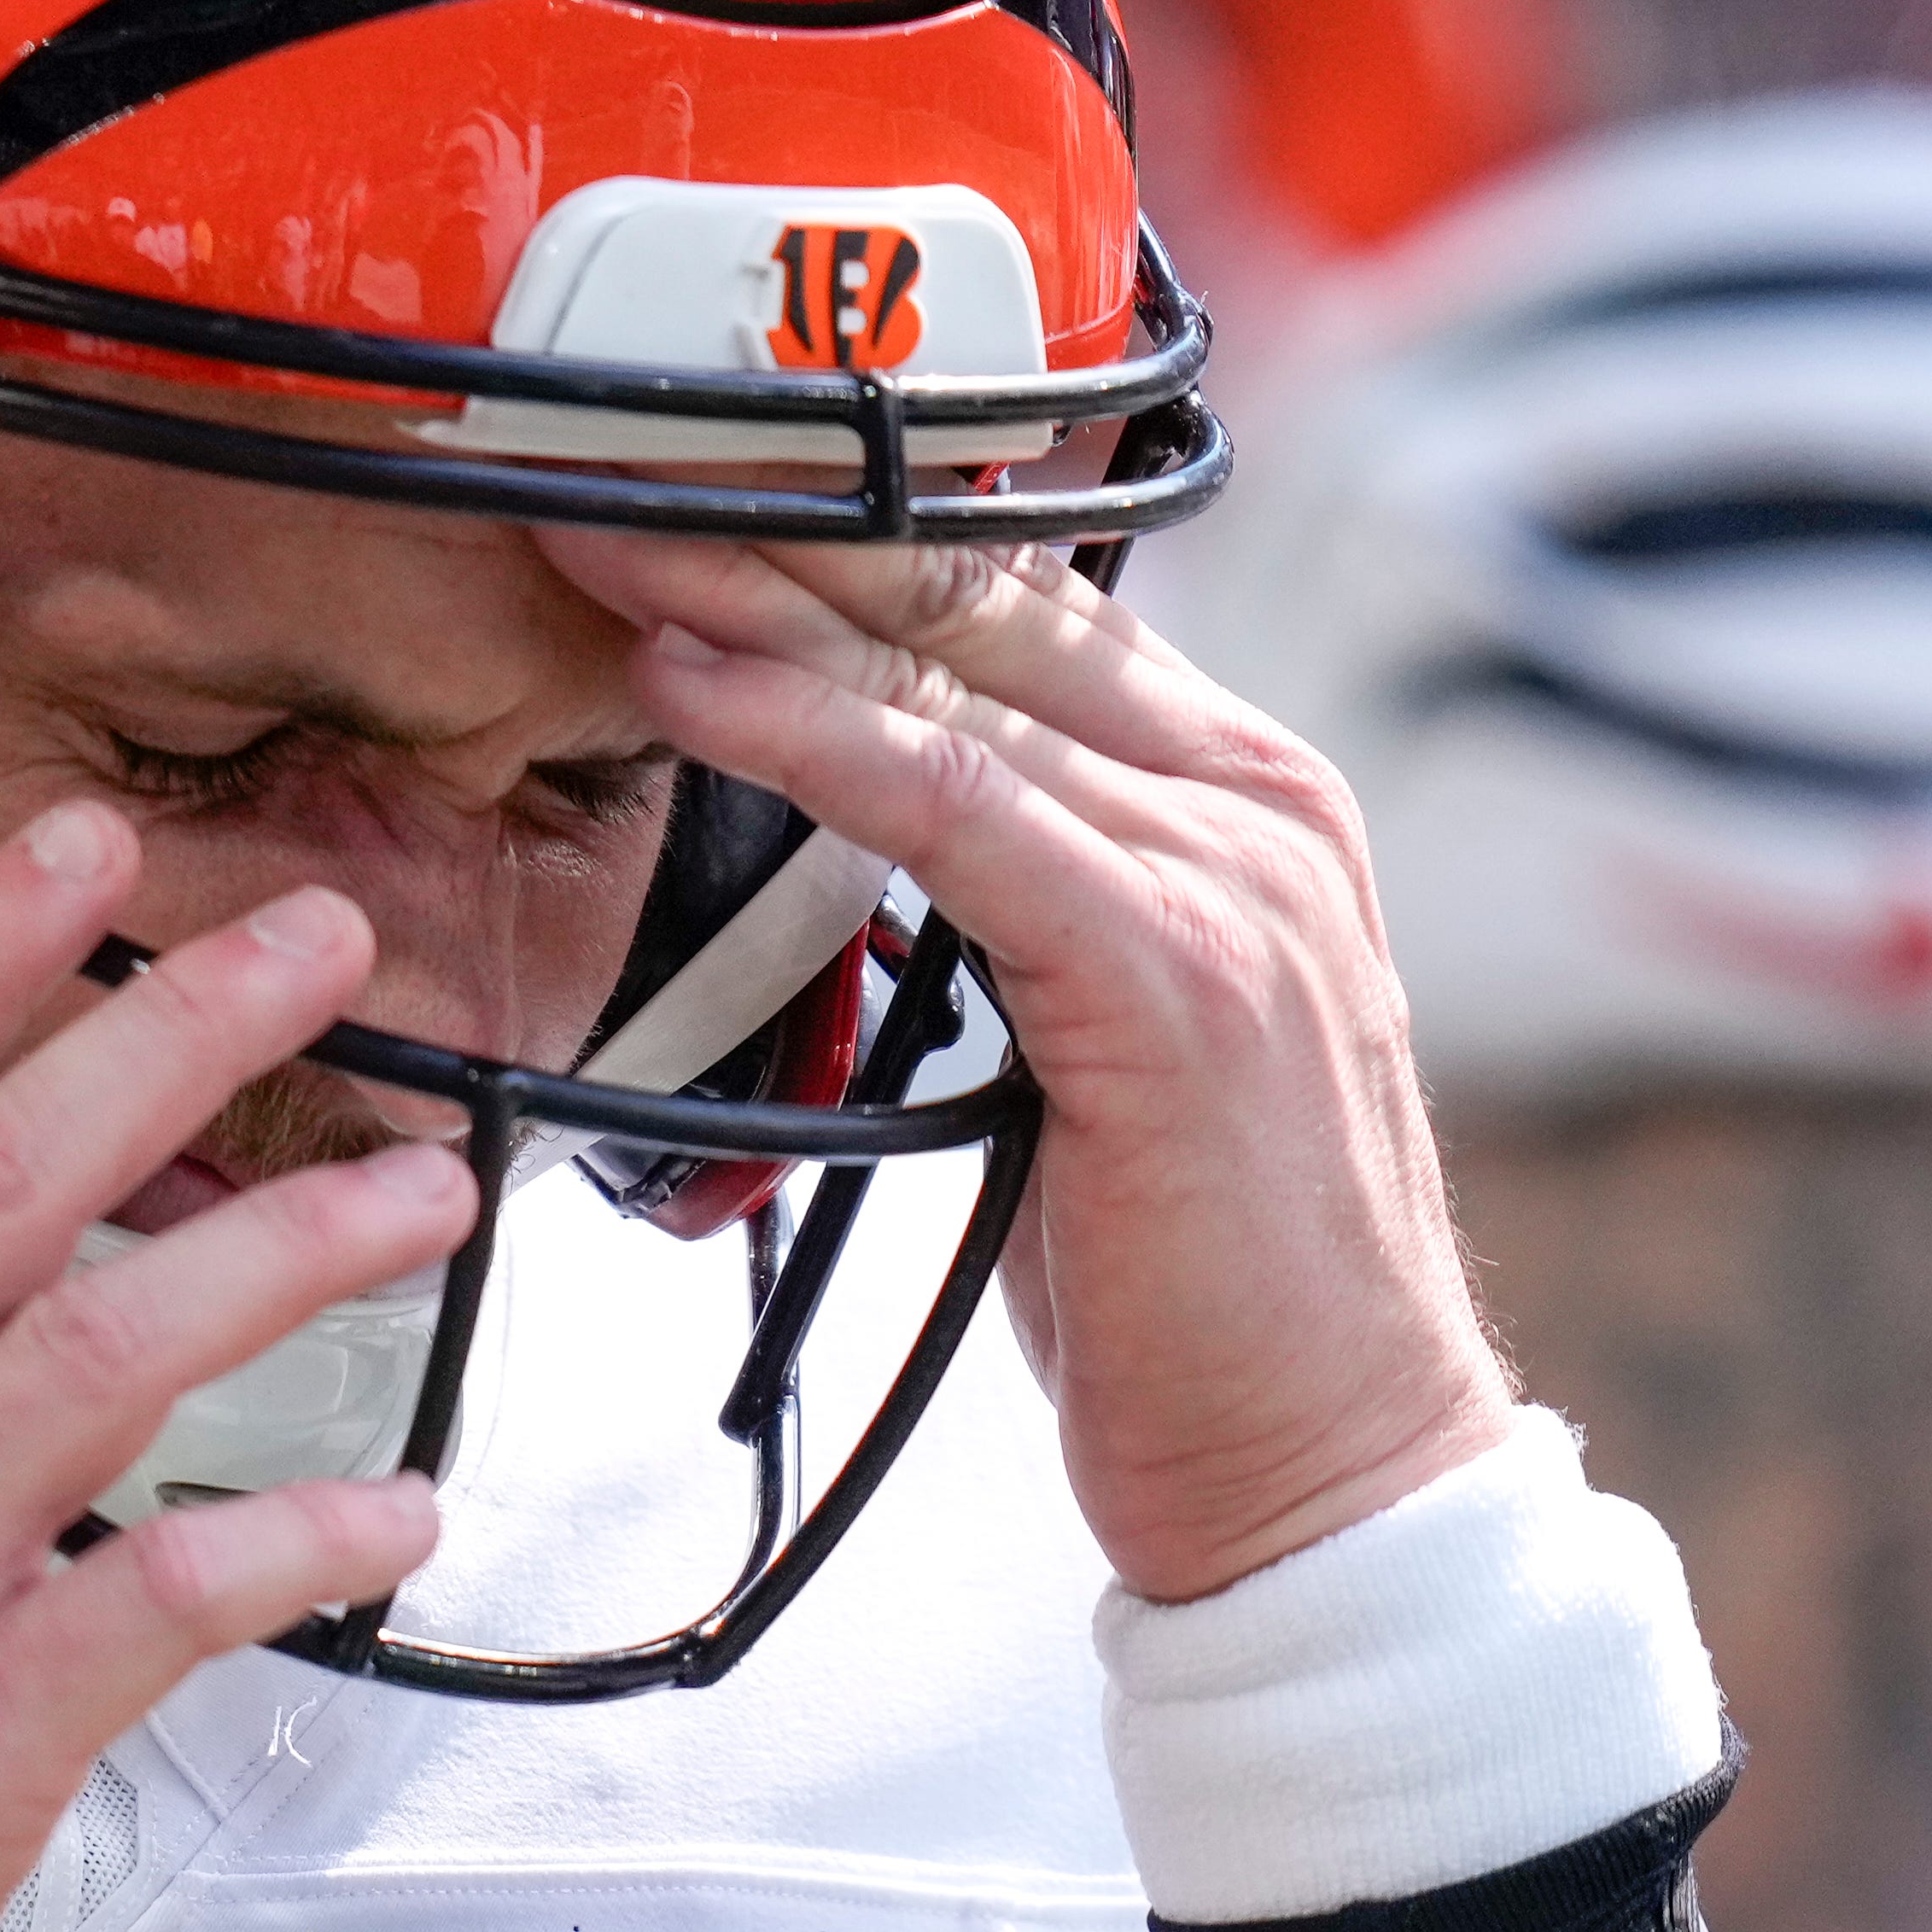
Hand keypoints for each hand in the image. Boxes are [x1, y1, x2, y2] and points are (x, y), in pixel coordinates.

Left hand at [535, 522, 1509, 1603]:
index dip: (839, 536)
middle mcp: (1257, 803)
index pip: (1018, 609)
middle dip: (777, 525)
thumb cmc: (1192, 1283)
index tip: (678, 486)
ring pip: (955, 688)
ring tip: (602, 539)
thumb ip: (1024, 902)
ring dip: (758, 604)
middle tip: (600, 460)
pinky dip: (814, 741)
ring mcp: (1233, 878)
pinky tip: (695, 687)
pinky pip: (960, 813)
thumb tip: (876, 822)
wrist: (1332, 1470)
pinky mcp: (1176, 974)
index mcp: (1245, 798)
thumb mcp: (1102, 1037)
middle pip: (980, 609)